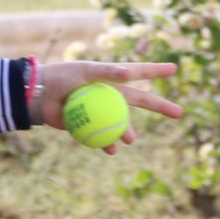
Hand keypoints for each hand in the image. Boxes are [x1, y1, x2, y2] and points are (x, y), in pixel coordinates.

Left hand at [39, 60, 181, 153]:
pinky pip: (103, 137)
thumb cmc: (62, 77)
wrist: (40, 95)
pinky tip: (112, 150)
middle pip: (140, 101)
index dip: (156, 71)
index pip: (139, 73)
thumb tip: (129, 73)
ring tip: (130, 140)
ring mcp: (102, 110)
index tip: (174, 68)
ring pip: (122, 123)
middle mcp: (111, 94)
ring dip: (128, 132)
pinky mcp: (90, 125)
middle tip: (179, 113)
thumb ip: (107, 71)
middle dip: (160, 106)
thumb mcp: (84, 71)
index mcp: (112, 78)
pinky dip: (107, 145)